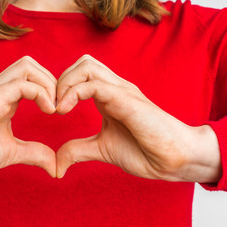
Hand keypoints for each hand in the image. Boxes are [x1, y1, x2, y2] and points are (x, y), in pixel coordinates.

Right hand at [0, 56, 56, 187]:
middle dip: (52, 81)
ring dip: (48, 84)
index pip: (30, 75)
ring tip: (53, 108)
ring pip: (26, 67)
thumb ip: (34, 153)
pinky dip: (40, 93)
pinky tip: (48, 111)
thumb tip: (55, 165)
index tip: (59, 110)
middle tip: (59, 106)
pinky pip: (19, 85)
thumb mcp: (11, 152)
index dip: (50, 87)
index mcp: (3, 98)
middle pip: (30, 64)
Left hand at [56, 55, 221, 182]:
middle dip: (61, 80)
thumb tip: (57, 163)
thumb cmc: (145, 151)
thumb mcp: (102, 149)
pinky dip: (73, 93)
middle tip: (52, 105)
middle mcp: (114, 88)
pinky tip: (64, 110)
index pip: (80, 74)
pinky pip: (94, 84)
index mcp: (108, 96)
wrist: (175, 159)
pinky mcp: (126, 99)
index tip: (52, 109)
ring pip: (86, 66)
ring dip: (64, 83)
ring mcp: (121, 91)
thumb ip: (78, 150)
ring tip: (58, 107)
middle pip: (82, 63)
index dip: (61, 87)